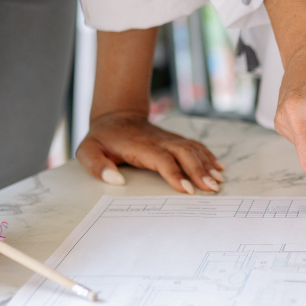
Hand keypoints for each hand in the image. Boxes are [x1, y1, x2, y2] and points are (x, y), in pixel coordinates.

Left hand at [76, 111, 223, 193]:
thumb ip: (97, 165)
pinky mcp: (174, 139)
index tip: (187, 190)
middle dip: (199, 171)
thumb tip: (114, 180)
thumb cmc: (102, 138)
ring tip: (218, 181)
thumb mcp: (87, 150)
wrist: (115, 115)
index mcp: (138, 145)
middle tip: (211, 189)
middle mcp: (158, 140)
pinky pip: (195, 146)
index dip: (175, 174)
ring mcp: (168, 138)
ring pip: (192, 149)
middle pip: (184, 153)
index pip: (162, 159)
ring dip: (207, 165)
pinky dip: (208, 156)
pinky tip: (219, 168)